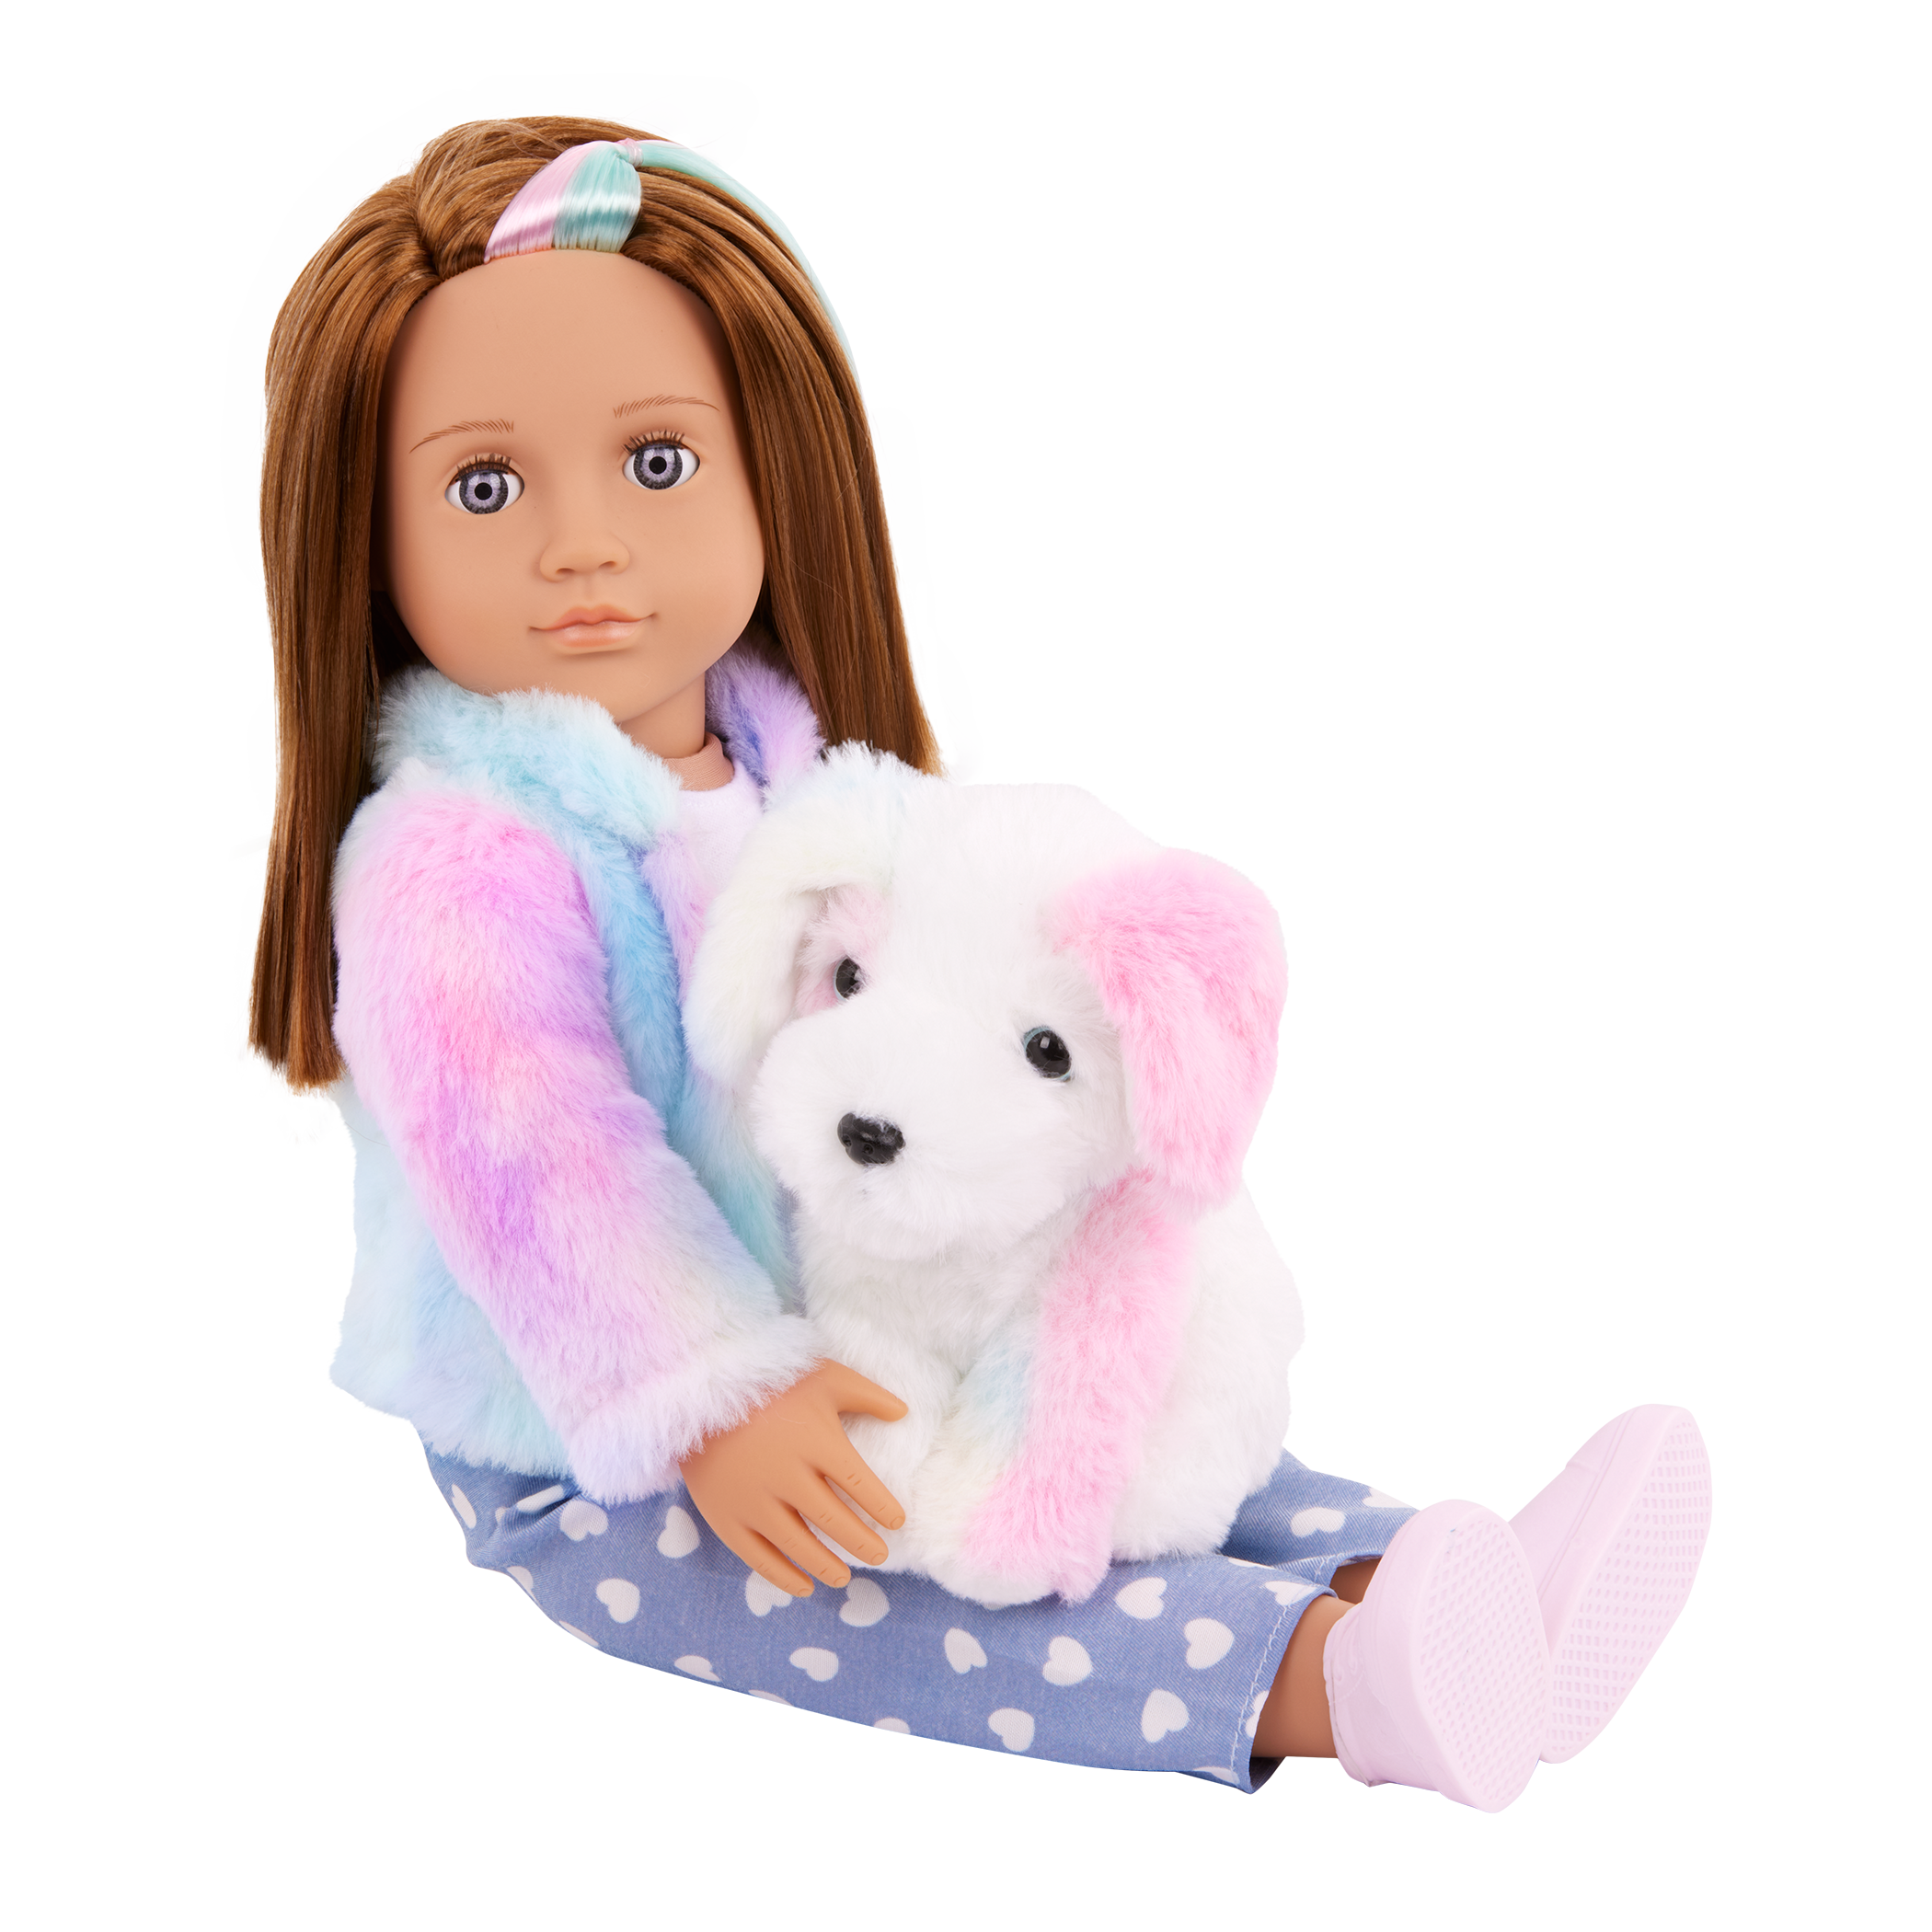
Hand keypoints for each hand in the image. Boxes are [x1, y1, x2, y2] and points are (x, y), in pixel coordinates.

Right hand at [679, 1361, 908, 1597]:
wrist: (700, 1389)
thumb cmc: (771, 1381)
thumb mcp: (824, 1376)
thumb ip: (866, 1394)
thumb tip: (904, 1412)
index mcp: (815, 1442)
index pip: (859, 1484)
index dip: (882, 1507)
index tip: (896, 1522)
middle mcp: (786, 1475)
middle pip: (833, 1520)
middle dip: (862, 1543)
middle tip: (880, 1556)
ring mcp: (752, 1499)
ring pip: (799, 1545)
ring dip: (827, 1566)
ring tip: (844, 1577)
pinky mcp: (724, 1516)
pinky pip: (759, 1557)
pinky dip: (784, 1577)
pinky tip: (804, 1586)